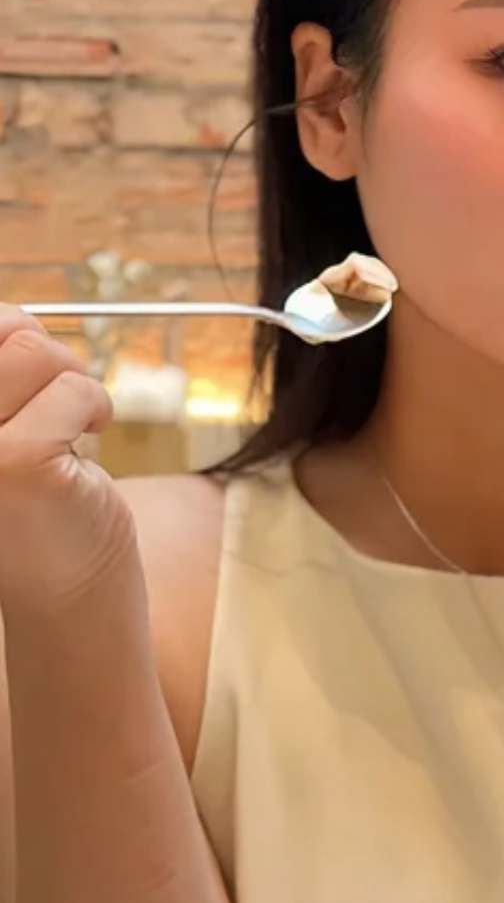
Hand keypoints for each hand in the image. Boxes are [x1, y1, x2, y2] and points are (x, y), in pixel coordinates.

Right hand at [0, 307, 137, 618]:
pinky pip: (73, 390)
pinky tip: (87, 439)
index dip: (5, 328)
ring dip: (71, 379)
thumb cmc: (32, 495)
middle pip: (0, 329)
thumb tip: (10, 316)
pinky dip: (95, 405)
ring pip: (34, 353)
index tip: (22, 365)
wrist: (63, 586)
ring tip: (70, 419)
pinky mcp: (14, 465)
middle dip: (43, 350)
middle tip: (56, 392)